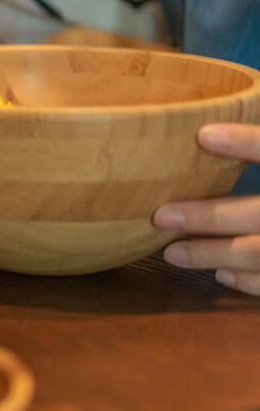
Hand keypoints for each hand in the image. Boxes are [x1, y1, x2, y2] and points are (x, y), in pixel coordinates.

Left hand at [154, 123, 259, 292]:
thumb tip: (208, 129)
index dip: (246, 142)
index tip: (202, 134)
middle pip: (258, 212)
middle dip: (210, 216)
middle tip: (159, 216)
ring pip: (259, 251)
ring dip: (213, 253)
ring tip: (171, 253)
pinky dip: (249, 280)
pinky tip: (221, 274)